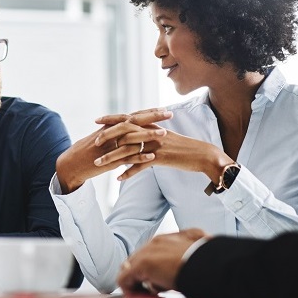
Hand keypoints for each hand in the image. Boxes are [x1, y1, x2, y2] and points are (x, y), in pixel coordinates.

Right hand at [56, 108, 172, 193]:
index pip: (132, 116)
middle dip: (153, 117)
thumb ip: (113, 132)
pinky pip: (127, 158)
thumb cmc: (85, 151)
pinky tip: (152, 157)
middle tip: (169, 113)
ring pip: (132, 138)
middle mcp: (111, 133)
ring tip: (165, 134)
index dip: (148, 112)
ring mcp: (110, 146)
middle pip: (135, 122)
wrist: (71, 164)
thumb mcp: (100, 137)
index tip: (163, 108)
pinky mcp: (109, 160)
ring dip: (149, 135)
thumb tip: (126, 127)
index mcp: (110, 127)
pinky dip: (139, 157)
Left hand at [95, 108, 232, 181]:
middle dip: (108, 136)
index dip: (112, 119)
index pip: (128, 119)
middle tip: (95, 142)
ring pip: (129, 150)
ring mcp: (156, 144)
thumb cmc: (184, 148)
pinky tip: (119, 178)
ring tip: (99, 164)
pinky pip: (141, 166)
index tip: (98, 120)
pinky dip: (129, 172)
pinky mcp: (161, 158)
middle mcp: (152, 132)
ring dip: (112, 158)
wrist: (203, 154)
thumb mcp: (166, 137)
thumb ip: (151, 134)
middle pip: (125, 132)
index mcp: (152, 126)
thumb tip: (138, 135)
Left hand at [117, 229, 207, 295]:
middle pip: (139, 260)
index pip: (152, 252)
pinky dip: (130, 291)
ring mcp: (147, 252)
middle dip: (146, 277)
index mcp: (170, 238)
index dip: (155, 270)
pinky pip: (124, 279)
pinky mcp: (141, 265)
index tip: (164, 283)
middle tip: (159, 292)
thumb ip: (193, 247)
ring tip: (155, 295)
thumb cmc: (210, 261)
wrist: (209, 264)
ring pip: (131, 269)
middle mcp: (156, 242)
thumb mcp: (201, 248)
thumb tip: (204, 242)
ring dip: (139, 284)